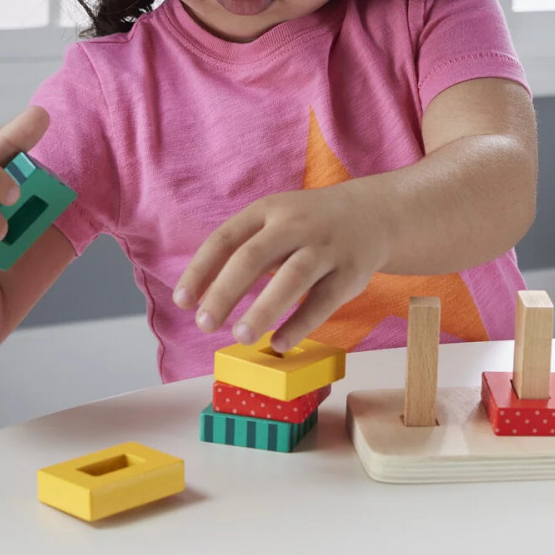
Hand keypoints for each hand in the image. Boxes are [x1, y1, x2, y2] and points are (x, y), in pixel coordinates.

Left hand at [173, 182, 393, 352]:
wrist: (372, 215)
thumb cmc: (308, 226)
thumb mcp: (274, 221)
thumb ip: (242, 250)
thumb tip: (200, 296)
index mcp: (267, 211)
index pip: (225, 238)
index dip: (201, 270)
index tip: (182, 302)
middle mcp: (295, 225)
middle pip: (254, 257)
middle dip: (225, 292)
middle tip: (205, 324)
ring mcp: (324, 248)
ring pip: (292, 278)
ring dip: (264, 309)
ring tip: (241, 336)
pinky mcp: (349, 273)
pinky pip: (323, 300)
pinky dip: (301, 324)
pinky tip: (279, 344)